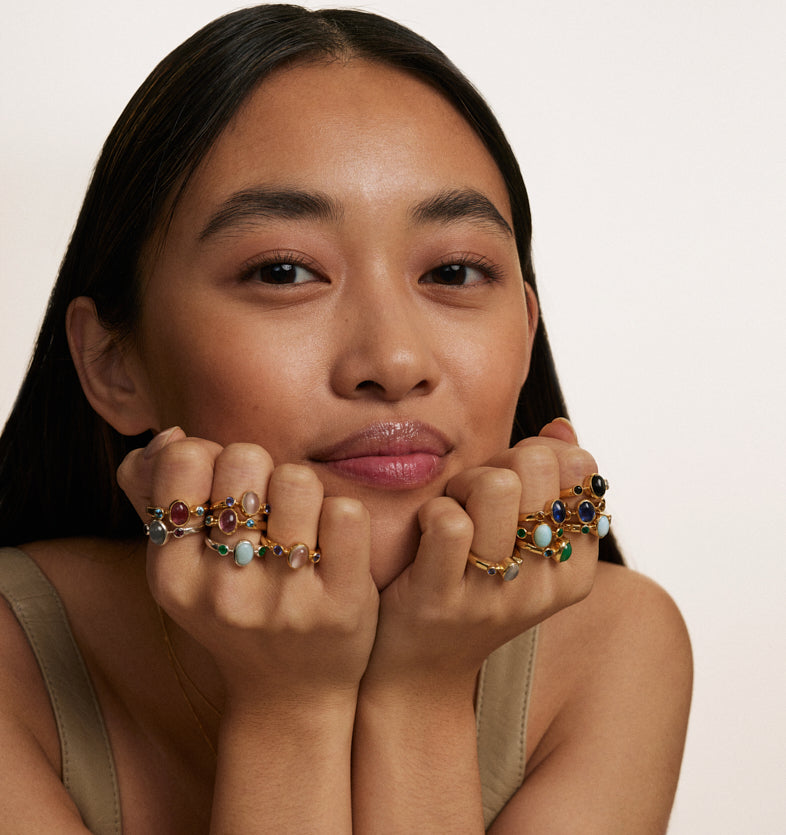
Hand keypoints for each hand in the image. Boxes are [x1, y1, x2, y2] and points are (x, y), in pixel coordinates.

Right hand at [117, 428, 379, 705]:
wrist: (288, 694)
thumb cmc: (233, 610)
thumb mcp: (179, 566)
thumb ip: (155, 494)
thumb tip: (173, 434)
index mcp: (171, 575)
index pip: (186, 457)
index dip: (213, 458)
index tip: (226, 491)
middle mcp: (221, 591)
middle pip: (246, 459)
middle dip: (262, 470)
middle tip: (267, 508)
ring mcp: (283, 601)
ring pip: (299, 480)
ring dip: (305, 492)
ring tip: (300, 525)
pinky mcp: (340, 607)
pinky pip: (347, 513)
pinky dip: (343, 516)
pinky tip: (334, 544)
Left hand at [361, 418, 599, 693]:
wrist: (419, 668)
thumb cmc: (469, 586)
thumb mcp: (518, 541)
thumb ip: (545, 483)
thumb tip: (560, 427)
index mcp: (573, 570)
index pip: (580, 472)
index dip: (540, 457)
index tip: (516, 482)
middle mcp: (544, 586)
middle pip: (536, 467)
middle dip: (498, 463)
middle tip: (475, 492)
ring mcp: (494, 594)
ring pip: (495, 487)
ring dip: (463, 483)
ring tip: (452, 507)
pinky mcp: (442, 599)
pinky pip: (449, 522)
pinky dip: (433, 510)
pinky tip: (427, 530)